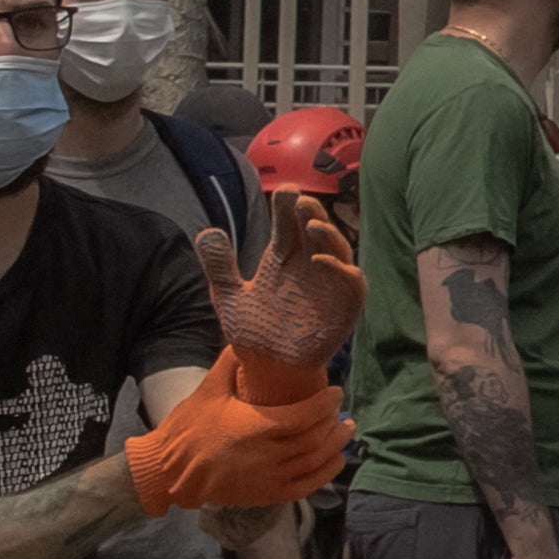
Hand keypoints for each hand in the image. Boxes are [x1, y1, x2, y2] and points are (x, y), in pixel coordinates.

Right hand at [126, 361, 352, 519]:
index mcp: (255, 427)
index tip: (336, 392)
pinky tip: (336, 460)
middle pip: (315, 438)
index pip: (304, 415)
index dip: (326, 404)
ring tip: (345, 429)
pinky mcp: (266, 495)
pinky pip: (306, 487)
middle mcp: (267, 455)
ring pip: (314, 462)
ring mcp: (268, 478)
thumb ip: (231, 363)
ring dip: (335, 445)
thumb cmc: (188, 428)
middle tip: (340, 409)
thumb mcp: (208, 390)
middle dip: (333, 422)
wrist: (168, 471)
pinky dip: (326, 473)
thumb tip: (248, 336)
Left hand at [212, 201, 361, 389]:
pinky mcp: (343, 305)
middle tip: (300, 201)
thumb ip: (219, 266)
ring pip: (338, 249)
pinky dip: (342, 269)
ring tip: (312, 226)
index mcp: (284, 257)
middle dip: (311, 213)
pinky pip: (352, 282)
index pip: (289, 224)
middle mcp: (309, 265)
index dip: (288, 207)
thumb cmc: (253, 329)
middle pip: (316, 229)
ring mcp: (329, 283)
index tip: (284, 192)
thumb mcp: (229, 296)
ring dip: (329, 235)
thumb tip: (207, 232)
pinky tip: (321, 261)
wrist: (266, 366)